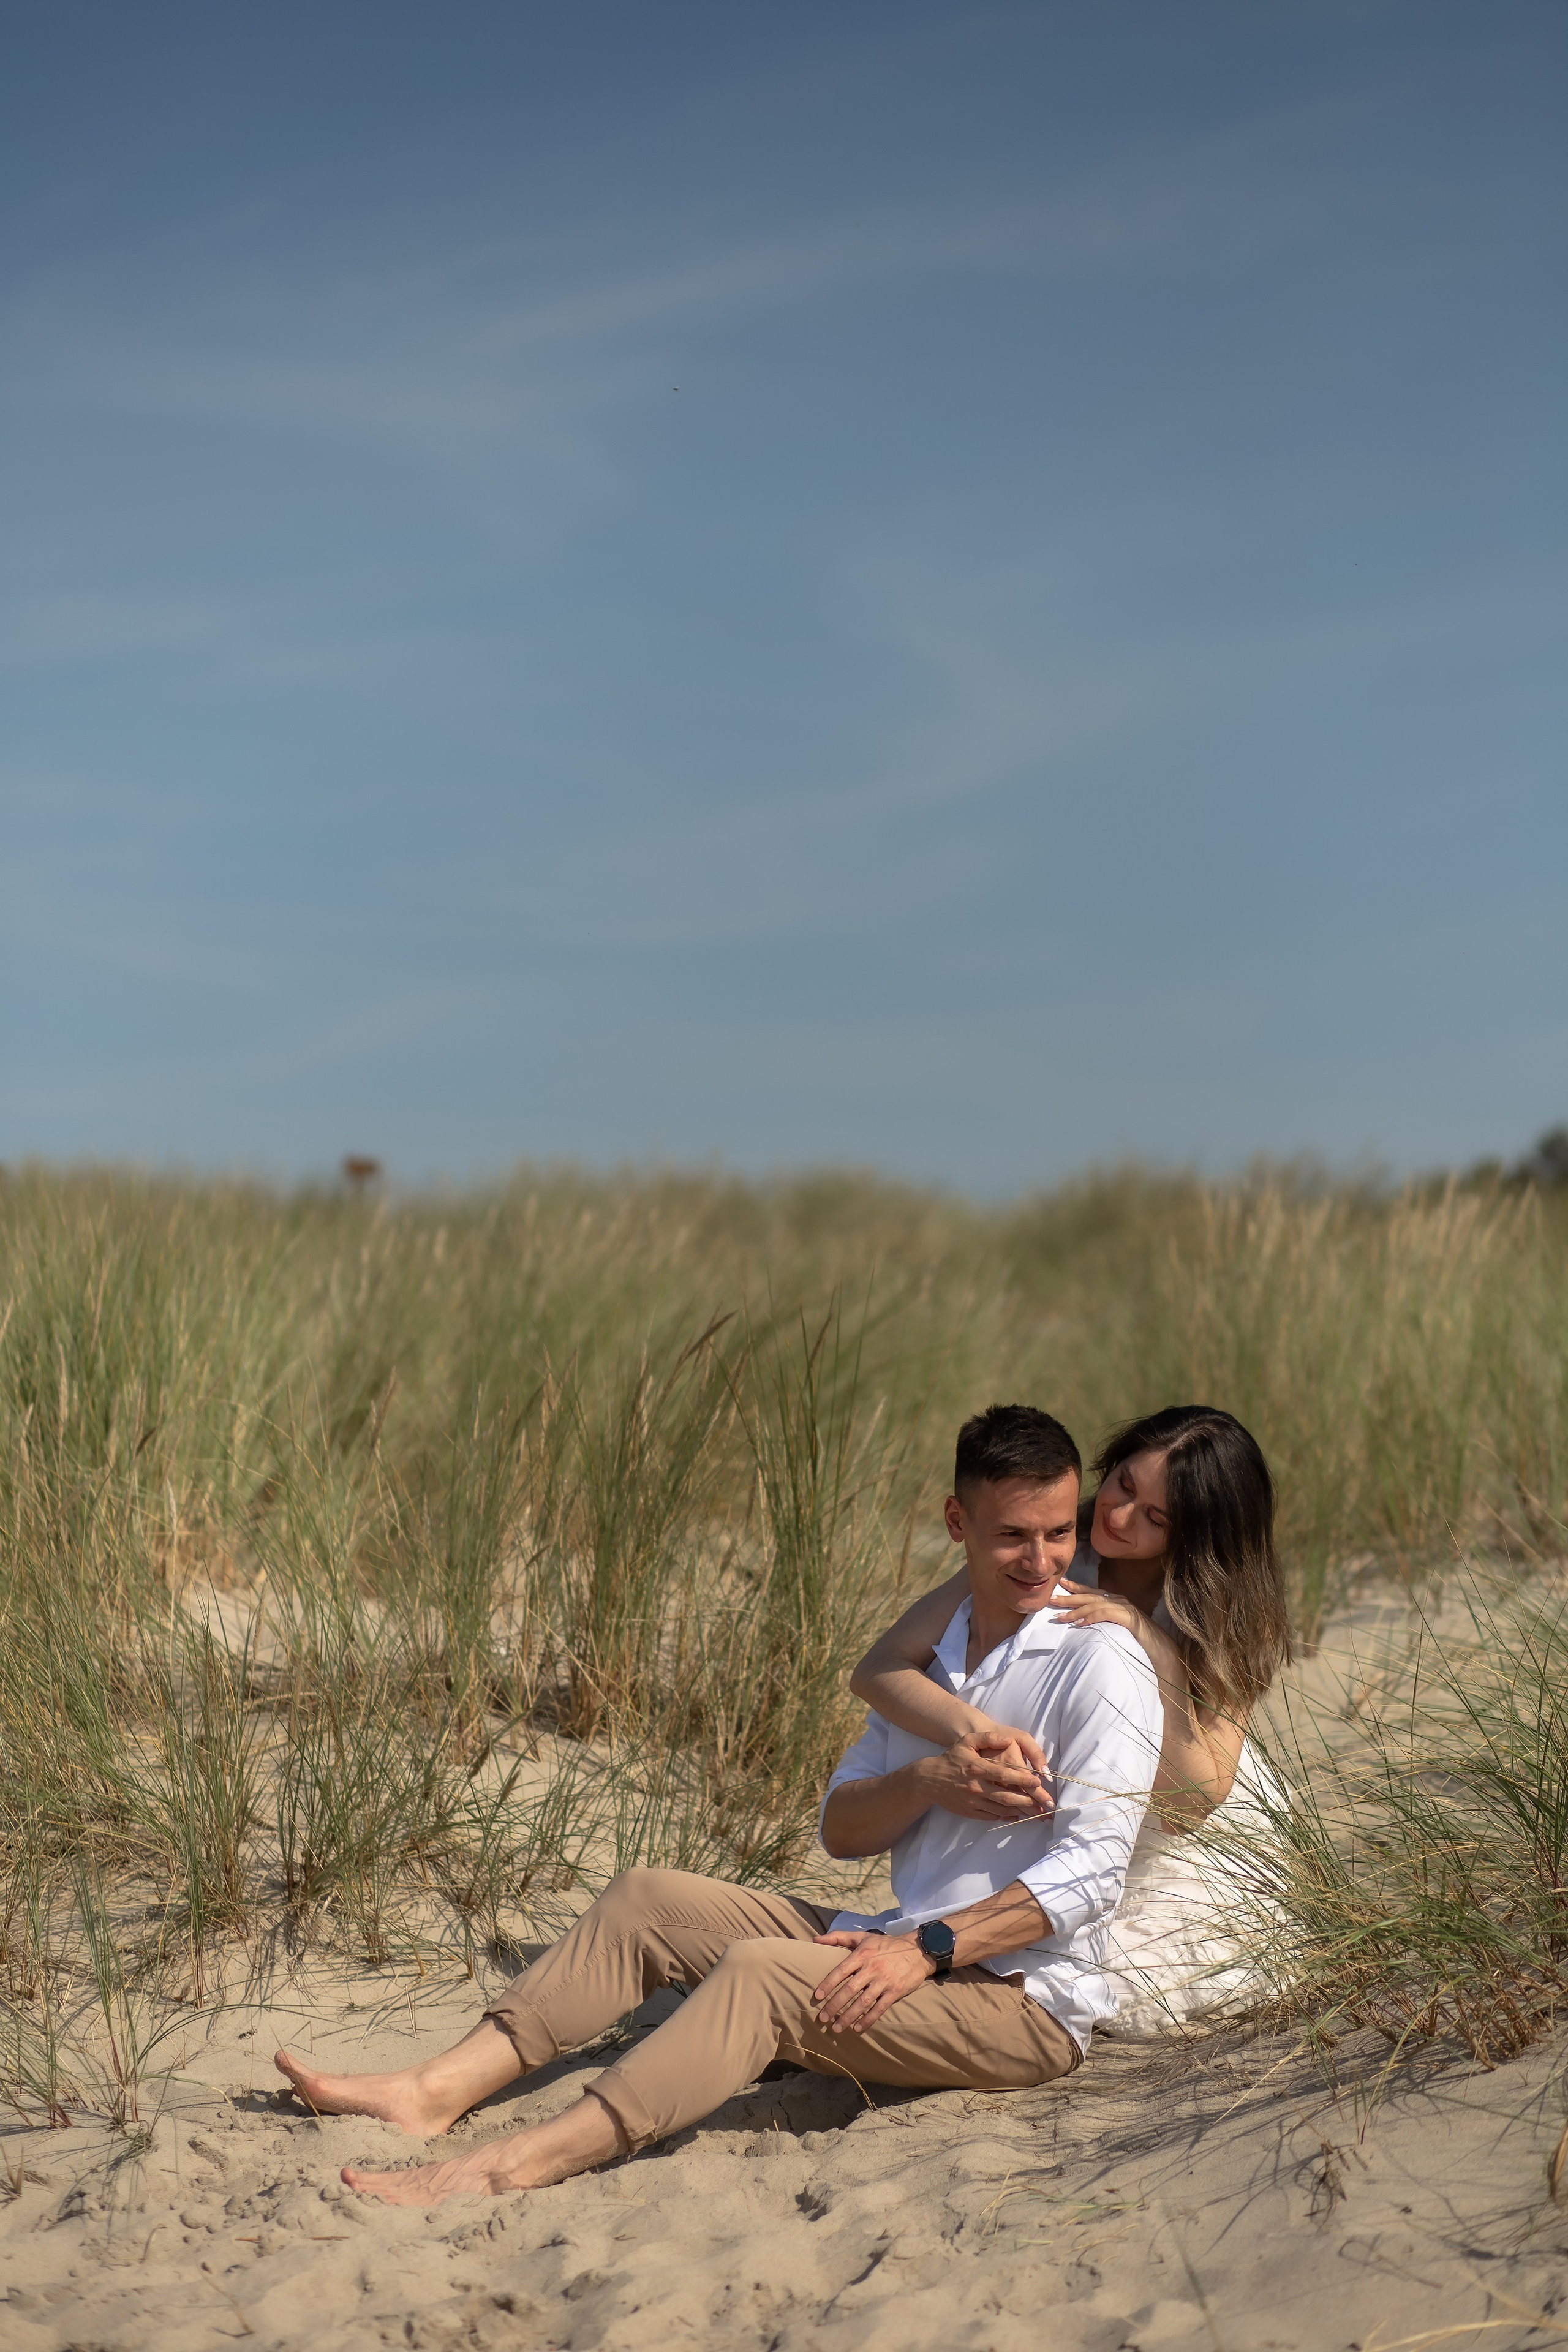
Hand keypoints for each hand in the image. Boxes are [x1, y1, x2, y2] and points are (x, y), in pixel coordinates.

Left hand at [808, 1930, 935, 2032]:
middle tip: (822, 2018)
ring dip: (848, 2016)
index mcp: (863, 1954)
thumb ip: (838, 1937)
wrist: (918, 1950)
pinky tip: (857, 2028)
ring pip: (863, 2002)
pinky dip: (868, 2019)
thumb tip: (815, 1940)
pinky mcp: (895, 1992)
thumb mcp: (863, 1937)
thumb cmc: (886, 1944)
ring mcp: (884, 1981)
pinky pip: (879, 2008)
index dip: (828, 1984)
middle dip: (834, 2005)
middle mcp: (872, 1968)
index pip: (841, 1970)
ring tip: (836, 2027)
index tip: (817, 1997)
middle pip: (850, 1990)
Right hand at [919, 1727, 1053, 1821]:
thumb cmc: (952, 1758)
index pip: (1004, 1773)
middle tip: (1046, 1803)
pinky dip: (1007, 1816)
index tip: (1039, 1781)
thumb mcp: (967, 1742)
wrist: (929, 1780)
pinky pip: (993, 1816)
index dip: (1023, 1778)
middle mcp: (977, 1786)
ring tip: (1038, 1812)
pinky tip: (1019, 1815)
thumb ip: (988, 1738)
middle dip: (1029, 1800)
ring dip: (1022, 1811)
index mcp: (977, 1767)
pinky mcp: (971, 1812)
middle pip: (1007, 1795)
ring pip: (1002, 1808)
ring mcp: (974, 1802)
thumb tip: (1007, 1739)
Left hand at [1046, 1579, 1145, 1637]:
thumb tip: (1085, 1624)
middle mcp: (1120, 1601)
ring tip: (1060, 1617)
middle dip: (1070, 1596)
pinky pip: (1106, 1614)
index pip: (1093, 1592)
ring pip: (1095, 1604)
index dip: (1077, 1588)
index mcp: (1116, 1602)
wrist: (1162, 1649)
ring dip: (1076, 1610)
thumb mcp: (1118, 1628)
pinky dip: (1091, 1617)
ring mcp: (1125, 1608)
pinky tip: (1079, 1623)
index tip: (1061, 1584)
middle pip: (1090, 1596)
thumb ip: (1105, 1623)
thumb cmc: (1139, 1641)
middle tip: (1052, 1598)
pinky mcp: (1129, 1618)